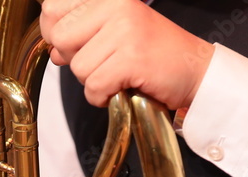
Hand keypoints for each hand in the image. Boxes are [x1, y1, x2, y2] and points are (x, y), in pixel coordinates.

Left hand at [40, 0, 213, 108]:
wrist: (195, 71)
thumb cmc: (155, 55)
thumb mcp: (115, 30)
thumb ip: (81, 32)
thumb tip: (53, 47)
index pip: (52, 8)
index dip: (55, 34)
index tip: (75, 46)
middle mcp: (116, 6)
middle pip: (60, 38)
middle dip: (75, 60)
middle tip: (103, 64)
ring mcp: (125, 31)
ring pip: (77, 67)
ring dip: (93, 81)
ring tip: (119, 75)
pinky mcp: (132, 58)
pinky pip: (94, 86)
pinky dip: (103, 97)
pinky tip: (121, 89)